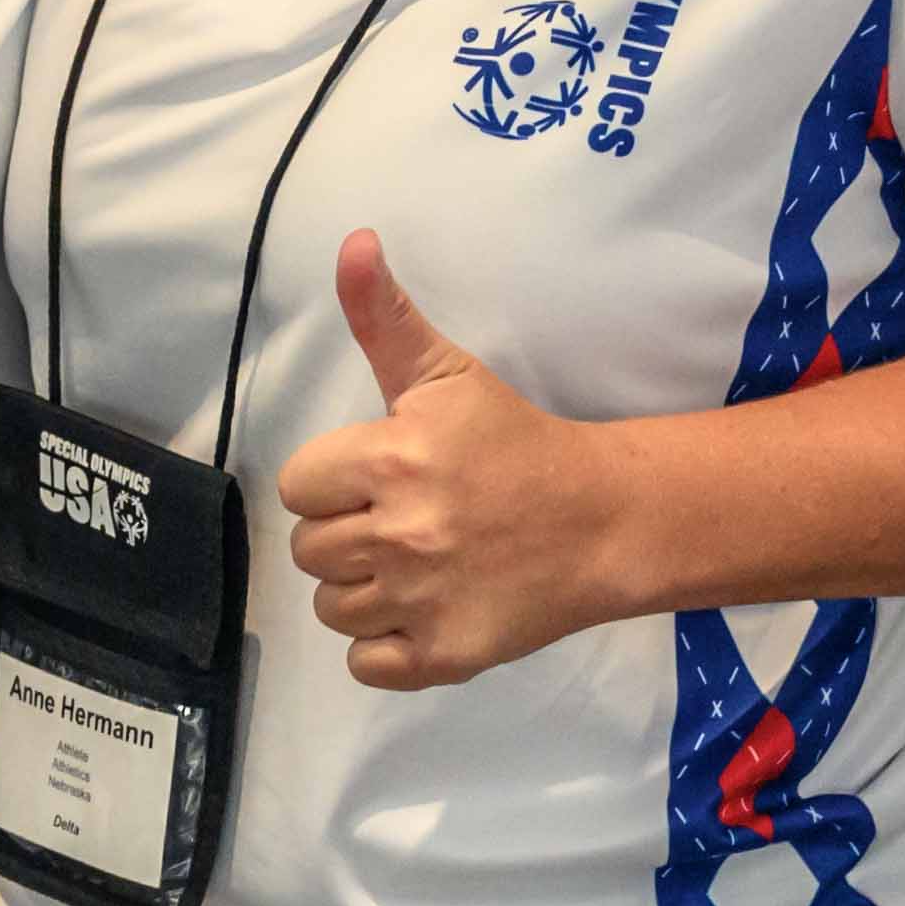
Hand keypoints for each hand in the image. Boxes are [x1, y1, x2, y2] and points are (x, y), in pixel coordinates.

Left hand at [280, 233, 623, 690]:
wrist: (605, 521)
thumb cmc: (516, 443)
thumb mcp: (447, 373)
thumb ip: (383, 315)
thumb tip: (353, 241)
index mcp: (391, 460)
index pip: (299, 486)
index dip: (332, 482)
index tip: (378, 478)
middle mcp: (400, 534)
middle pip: (310, 550)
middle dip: (346, 535)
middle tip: (403, 521)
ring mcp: (421, 600)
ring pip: (331, 608)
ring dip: (361, 591)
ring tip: (413, 566)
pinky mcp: (445, 656)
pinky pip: (365, 664)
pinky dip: (384, 647)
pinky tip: (420, 612)